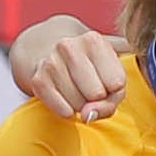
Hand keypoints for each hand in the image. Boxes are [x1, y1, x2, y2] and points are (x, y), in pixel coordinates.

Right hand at [3, 14, 128, 122]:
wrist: (50, 50)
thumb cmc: (90, 65)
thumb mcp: (112, 70)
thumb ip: (115, 95)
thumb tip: (87, 115)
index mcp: (94, 40)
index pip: (117, 83)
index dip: (115, 90)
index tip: (108, 82)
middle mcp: (69, 47)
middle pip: (97, 95)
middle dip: (98, 99)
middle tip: (91, 89)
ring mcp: (51, 63)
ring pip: (79, 105)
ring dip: (82, 106)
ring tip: (78, 91)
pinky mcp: (38, 81)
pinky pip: (63, 111)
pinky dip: (68, 111)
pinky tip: (66, 98)